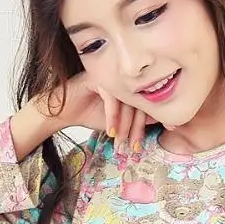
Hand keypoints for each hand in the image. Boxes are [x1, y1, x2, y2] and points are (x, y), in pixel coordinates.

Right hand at [33, 73, 148, 154]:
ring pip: (125, 101)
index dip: (147, 124)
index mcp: (129, 84)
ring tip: (120, 143)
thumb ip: (137, 120)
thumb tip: (161, 122)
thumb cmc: (89, 113)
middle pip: (138, 102)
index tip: (146, 143)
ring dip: (124, 125)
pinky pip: (111, 98)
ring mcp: (110, 75)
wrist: (63, 111)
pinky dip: (112, 117)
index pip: (145, 103)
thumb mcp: (118, 122)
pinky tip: (110, 132)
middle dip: (136, 128)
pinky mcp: (97, 77)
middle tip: (133, 148)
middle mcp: (122, 77)